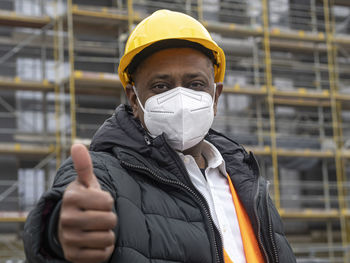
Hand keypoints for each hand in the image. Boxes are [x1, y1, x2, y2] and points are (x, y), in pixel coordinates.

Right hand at [58, 144, 116, 262]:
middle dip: (110, 218)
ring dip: (108, 234)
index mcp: (71, 198)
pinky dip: (104, 249)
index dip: (108, 201)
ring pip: (108, 238)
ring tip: (97, 229)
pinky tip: (94, 242)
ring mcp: (68, 239)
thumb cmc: (84, 201)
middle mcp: (66, 218)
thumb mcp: (85, 183)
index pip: (108, 201)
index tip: (98, 201)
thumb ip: (84, 166)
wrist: (68, 227)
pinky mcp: (73, 256)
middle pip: (110, 220)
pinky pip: (103, 254)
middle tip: (99, 216)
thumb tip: (77, 145)